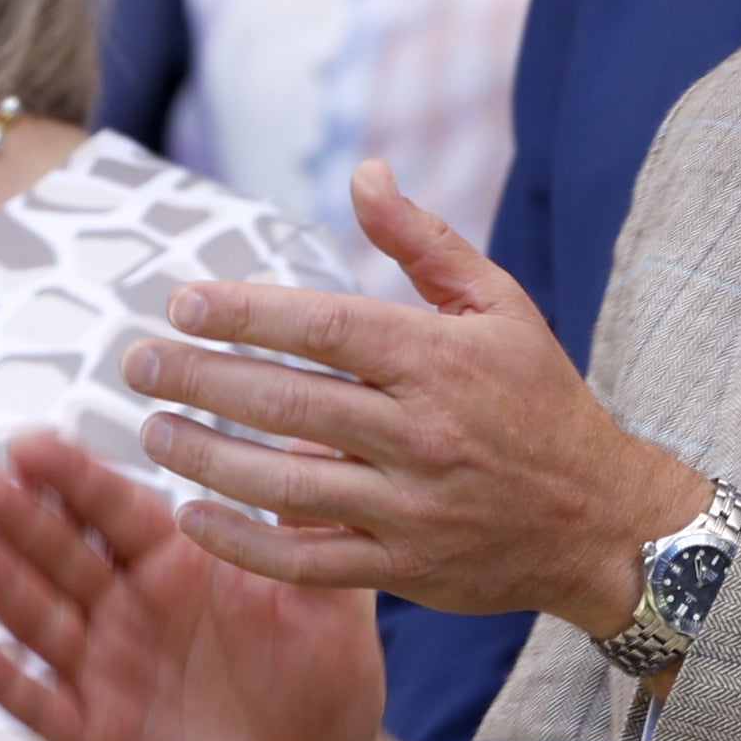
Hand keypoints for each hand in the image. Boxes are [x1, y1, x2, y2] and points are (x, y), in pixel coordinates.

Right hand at [0, 427, 393, 740]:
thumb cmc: (328, 688)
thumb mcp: (330, 603)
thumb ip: (306, 530)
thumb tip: (316, 437)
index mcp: (179, 566)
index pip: (117, 510)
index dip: (75, 479)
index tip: (32, 443)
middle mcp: (130, 611)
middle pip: (64, 555)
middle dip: (20, 520)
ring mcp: (106, 674)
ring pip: (40, 620)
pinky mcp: (95, 740)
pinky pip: (41, 706)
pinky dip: (3, 681)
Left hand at [126, 166, 712, 636]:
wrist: (602, 522)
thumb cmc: (541, 401)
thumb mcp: (500, 306)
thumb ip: (423, 243)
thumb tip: (363, 171)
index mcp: (441, 360)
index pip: (326, 328)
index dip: (248, 313)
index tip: (183, 301)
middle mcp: (423, 433)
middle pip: (289, 402)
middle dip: (201, 379)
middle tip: (138, 363)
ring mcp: (411, 507)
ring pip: (285, 483)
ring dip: (206, 457)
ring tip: (152, 431)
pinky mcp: (403, 569)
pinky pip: (305, 559)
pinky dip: (240, 543)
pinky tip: (191, 515)